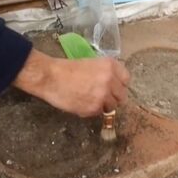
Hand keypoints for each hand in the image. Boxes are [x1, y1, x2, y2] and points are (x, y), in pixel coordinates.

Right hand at [13, 49, 129, 116]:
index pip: (126, 79)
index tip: (113, 87)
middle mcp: (110, 80)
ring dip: (103, 105)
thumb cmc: (67, 69)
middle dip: (113, 97)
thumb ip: (105, 73)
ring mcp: (103, 95)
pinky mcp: (94, 108)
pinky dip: (91, 111)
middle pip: (122, 96)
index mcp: (110, 66)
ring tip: (90, 100)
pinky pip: (99, 113)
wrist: (51, 77)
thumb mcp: (91, 64)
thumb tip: (114, 85)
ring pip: (112, 107)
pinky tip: (81, 103)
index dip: (119, 85)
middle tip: (101, 97)